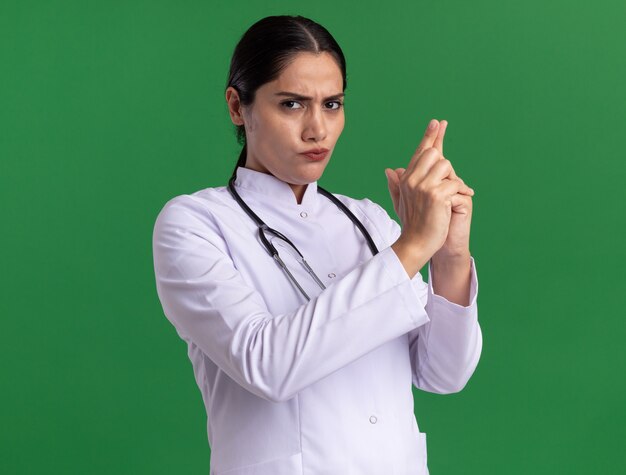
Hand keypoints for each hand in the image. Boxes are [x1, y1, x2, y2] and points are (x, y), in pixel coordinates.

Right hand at [385, 119, 473, 259]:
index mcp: (406, 178)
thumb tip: (390, 170)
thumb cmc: (412, 225)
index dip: (429, 136)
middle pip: (435, 154)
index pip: (420, 152)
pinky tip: (462, 199)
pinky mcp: (436, 195)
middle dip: (445, 168)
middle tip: (447, 184)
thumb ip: (396, 184)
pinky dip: (462, 191)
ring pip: (446, 166)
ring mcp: (423, 186)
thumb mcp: (401, 202)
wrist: (415, 244)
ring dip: (453, 181)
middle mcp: (412, 179)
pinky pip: (455, 184)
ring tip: (450, 196)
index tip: (438, 122)